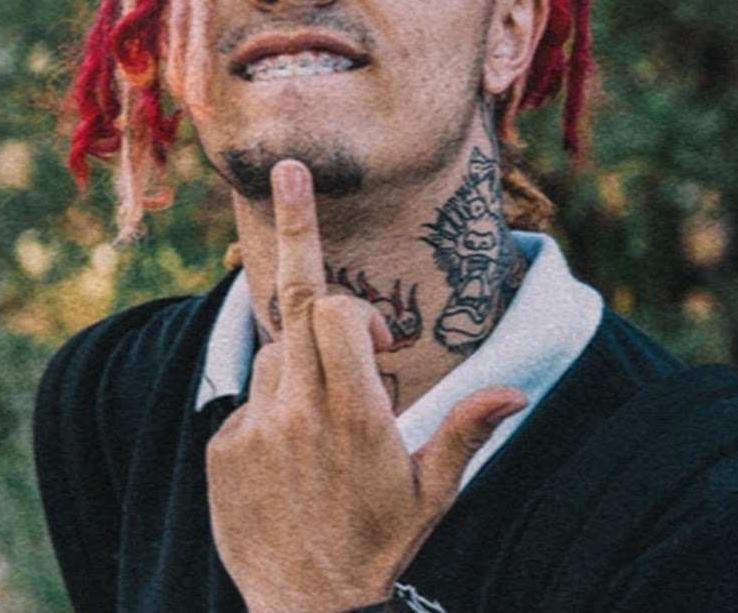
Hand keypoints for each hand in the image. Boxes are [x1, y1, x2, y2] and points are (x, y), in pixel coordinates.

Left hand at [205, 160, 526, 612]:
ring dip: (300, 358)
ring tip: (324, 413)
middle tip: (289, 169)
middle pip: (294, 301)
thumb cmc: (380, 546)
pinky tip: (288, 455)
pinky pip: (247, 399)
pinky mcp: (222, 448)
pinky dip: (271, 404)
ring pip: (273, 352)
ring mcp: (254, 428)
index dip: (357, 308)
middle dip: (296, 232)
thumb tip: (515, 392)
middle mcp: (300, 412)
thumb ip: (466, 431)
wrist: (306, 612)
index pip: (335, 310)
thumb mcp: (433, 495)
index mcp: (358, 416)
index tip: (381, 342)